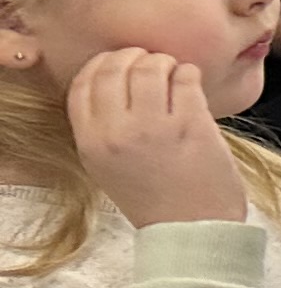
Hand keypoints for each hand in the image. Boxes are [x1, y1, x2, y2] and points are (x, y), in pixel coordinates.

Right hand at [69, 51, 248, 229]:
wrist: (192, 230)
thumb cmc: (154, 198)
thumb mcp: (107, 166)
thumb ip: (101, 128)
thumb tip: (111, 82)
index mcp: (91, 143)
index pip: (82, 84)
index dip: (101, 65)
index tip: (118, 62)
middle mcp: (117, 133)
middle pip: (114, 69)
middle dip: (133, 57)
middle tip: (151, 62)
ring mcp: (155, 127)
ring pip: (150, 67)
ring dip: (164, 62)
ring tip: (174, 72)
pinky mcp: (192, 125)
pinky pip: (186, 79)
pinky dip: (189, 73)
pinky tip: (191, 82)